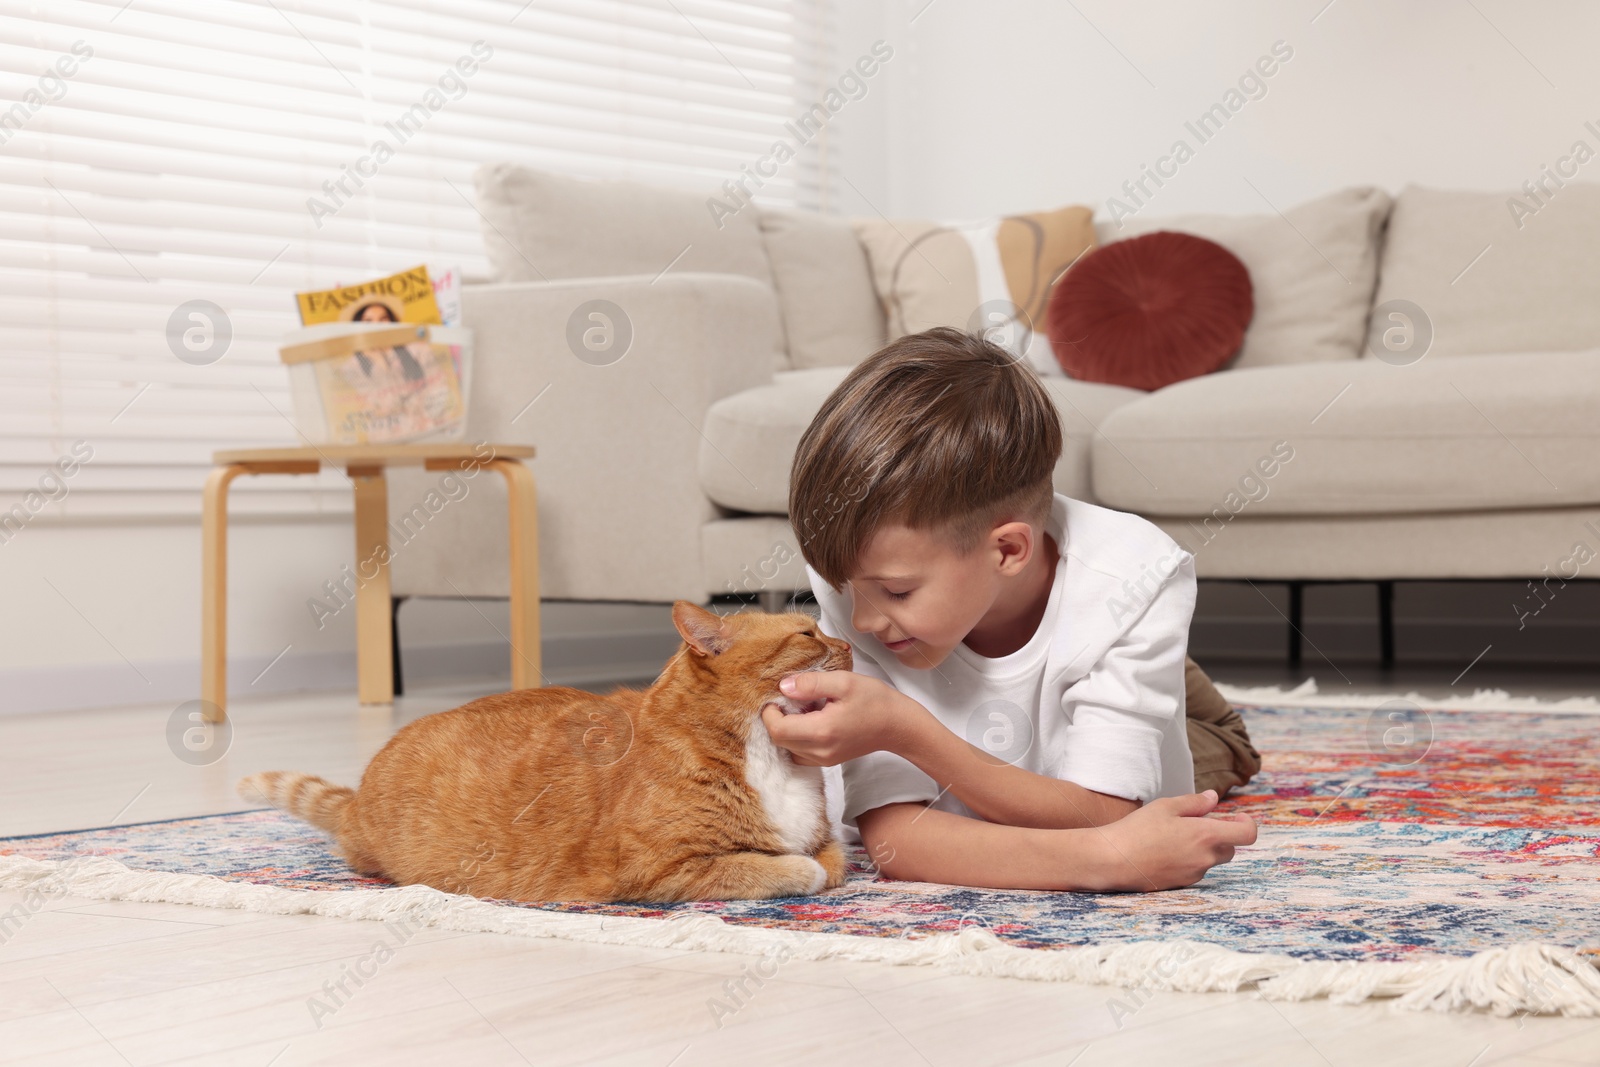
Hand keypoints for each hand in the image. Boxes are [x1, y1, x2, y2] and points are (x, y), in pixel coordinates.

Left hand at [759, 670, 921, 765]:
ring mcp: (824, 759)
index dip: (769, 712)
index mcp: (821, 731)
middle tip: (791, 699)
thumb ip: (811, 683)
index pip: (777, 729)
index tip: (777, 695)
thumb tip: (783, 686)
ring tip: (805, 708)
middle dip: (777, 719)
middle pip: (779, 740)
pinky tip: (813, 719)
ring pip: (788, 747)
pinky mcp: (828, 760)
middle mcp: (820, 751)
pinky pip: (801, 751)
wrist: (899, 725)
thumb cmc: (875, 701)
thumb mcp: (843, 682)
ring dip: (788, 727)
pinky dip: (798, 736)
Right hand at [1084, 790, 1256, 890]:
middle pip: (1230, 848)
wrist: (1113, 860)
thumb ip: (1194, 802)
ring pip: (1211, 860)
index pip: (1247, 834)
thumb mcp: (1165, 806)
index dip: (1246, 823)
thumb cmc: (1138, 829)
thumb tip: (1212, 798)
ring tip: (1174, 836)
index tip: (1236, 817)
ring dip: (1203, 848)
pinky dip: (1188, 859)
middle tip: (1197, 823)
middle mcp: (1206, 858)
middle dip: (1220, 835)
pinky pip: (1194, 870)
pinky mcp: (1181, 884)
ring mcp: (1194, 874)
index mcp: (1206, 836)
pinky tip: (1164, 851)